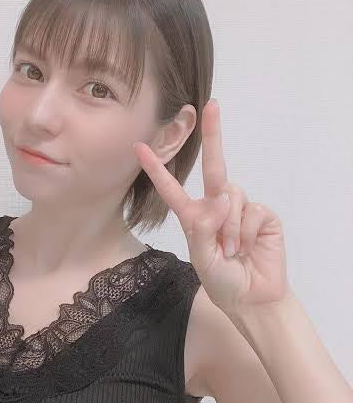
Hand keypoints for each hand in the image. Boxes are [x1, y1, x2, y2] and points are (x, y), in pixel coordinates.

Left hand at [135, 99, 291, 318]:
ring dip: (229, 228)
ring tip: (231, 251)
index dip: (157, 169)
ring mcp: (240, 208)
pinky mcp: (262, 214)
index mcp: (194, 216)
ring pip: (231, 196)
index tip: (140, 147)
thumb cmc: (222, 279)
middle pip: (214, 167)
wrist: (252, 297)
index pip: (172, 189)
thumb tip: (223, 196)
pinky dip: (244, 231)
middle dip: (213, 135)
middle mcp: (216, 206)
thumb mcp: (201, 257)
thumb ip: (205, 228)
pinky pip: (251, 210)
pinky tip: (246, 247)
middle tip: (211, 105)